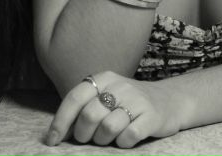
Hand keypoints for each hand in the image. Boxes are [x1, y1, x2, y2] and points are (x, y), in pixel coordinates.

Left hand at [45, 70, 190, 148]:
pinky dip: (123, 143)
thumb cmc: (129, 103)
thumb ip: (84, 108)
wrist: (169, 101)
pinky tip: (126, 138)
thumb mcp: (106, 96)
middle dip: (84, 134)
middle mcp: (119, 85)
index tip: (52, 140)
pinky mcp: (151, 116)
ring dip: (104, 140)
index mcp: (104, 78)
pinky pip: (128, 136)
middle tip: (90, 139)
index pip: (75, 97)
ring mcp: (137, 100)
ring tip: (110, 137)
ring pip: (107, 128)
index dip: (60, 120)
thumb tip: (57, 132)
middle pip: (89, 115)